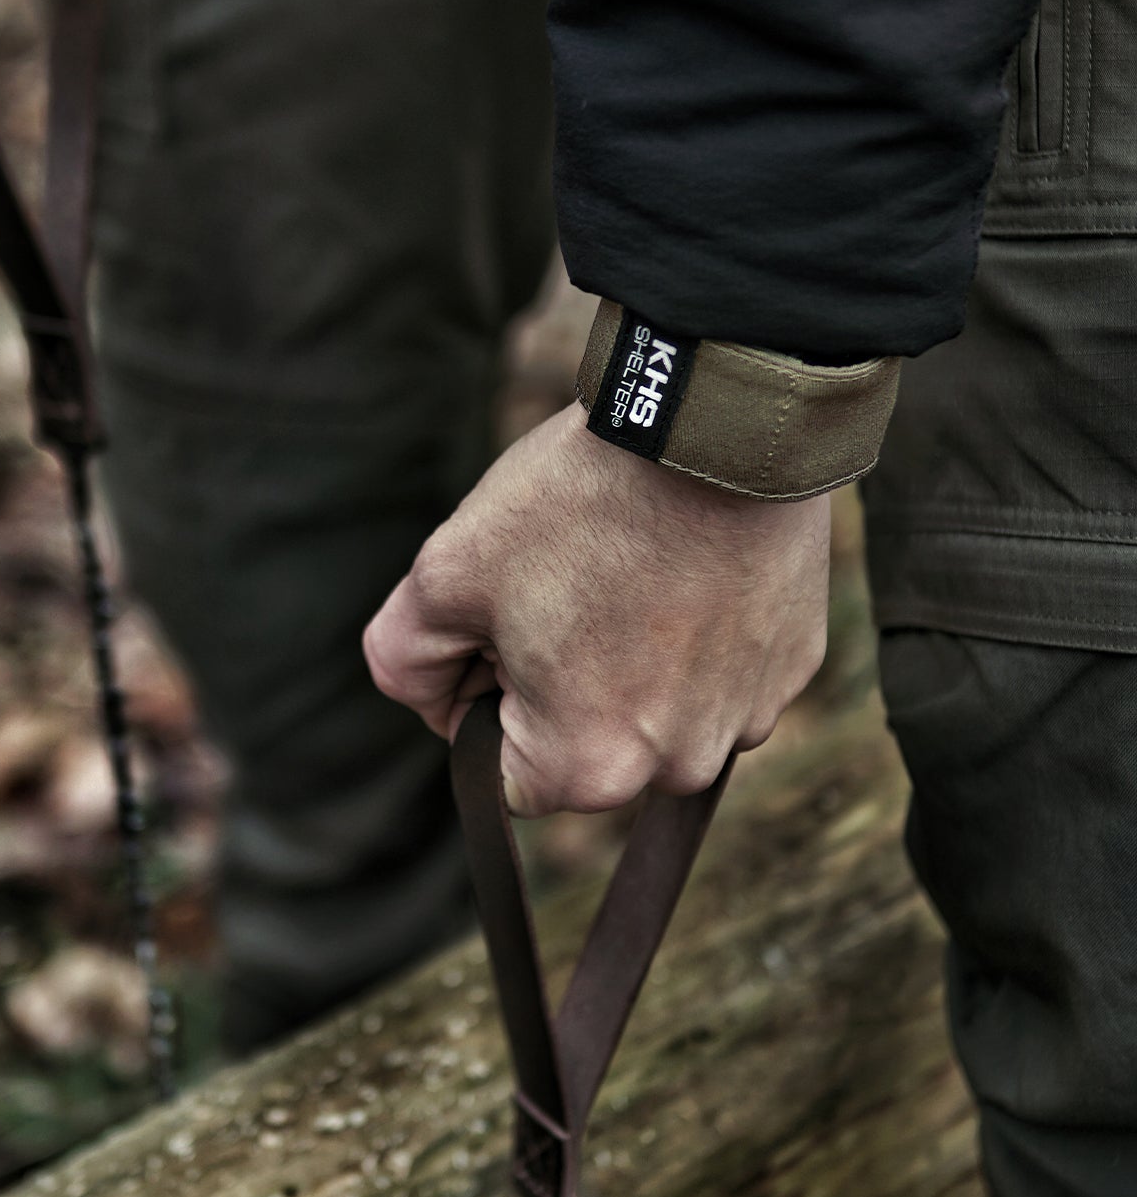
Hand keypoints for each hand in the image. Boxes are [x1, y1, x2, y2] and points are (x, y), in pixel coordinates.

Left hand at [364, 403, 829, 815]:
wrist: (712, 420)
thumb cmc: (573, 503)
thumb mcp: (442, 575)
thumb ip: (403, 661)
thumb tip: (426, 699)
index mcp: (585, 769)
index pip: (502, 775)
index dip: (483, 697)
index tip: (503, 621)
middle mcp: (676, 770)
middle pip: (585, 747)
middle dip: (560, 686)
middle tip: (567, 584)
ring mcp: (748, 719)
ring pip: (657, 712)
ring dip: (633, 664)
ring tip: (629, 569)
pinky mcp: (794, 665)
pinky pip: (722, 672)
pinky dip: (698, 632)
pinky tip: (685, 561)